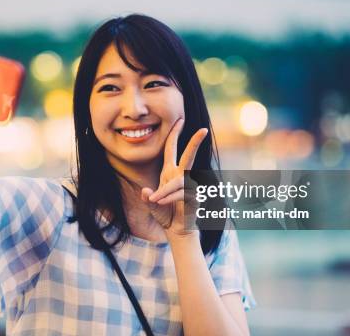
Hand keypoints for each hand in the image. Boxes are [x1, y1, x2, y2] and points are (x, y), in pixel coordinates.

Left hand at [141, 118, 208, 237]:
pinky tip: (163, 204)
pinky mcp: (194, 196)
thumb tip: (146, 192)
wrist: (176, 230)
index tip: (180, 119)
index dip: (174, 134)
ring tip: (156, 201)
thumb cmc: (165, 214)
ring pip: (177, 182)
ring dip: (164, 193)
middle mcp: (180, 176)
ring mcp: (189, 186)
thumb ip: (148, 198)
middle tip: (202, 130)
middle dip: (194, 142)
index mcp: (169, 172)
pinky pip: (180, 194)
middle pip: (188, 155)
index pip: (172, 149)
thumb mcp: (152, 204)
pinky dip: (169, 199)